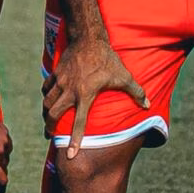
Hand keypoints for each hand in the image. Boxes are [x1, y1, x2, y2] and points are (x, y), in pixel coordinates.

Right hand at [42, 31, 146, 157]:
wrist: (88, 38)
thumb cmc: (107, 58)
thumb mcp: (123, 75)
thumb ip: (136, 91)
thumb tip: (148, 105)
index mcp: (86, 95)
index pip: (79, 123)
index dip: (74, 140)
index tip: (69, 155)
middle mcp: (70, 91)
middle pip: (53, 114)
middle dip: (50, 126)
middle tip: (51, 133)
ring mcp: (61, 81)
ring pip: (47, 102)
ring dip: (46, 112)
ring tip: (48, 119)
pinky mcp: (56, 73)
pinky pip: (46, 88)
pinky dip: (46, 95)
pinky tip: (49, 98)